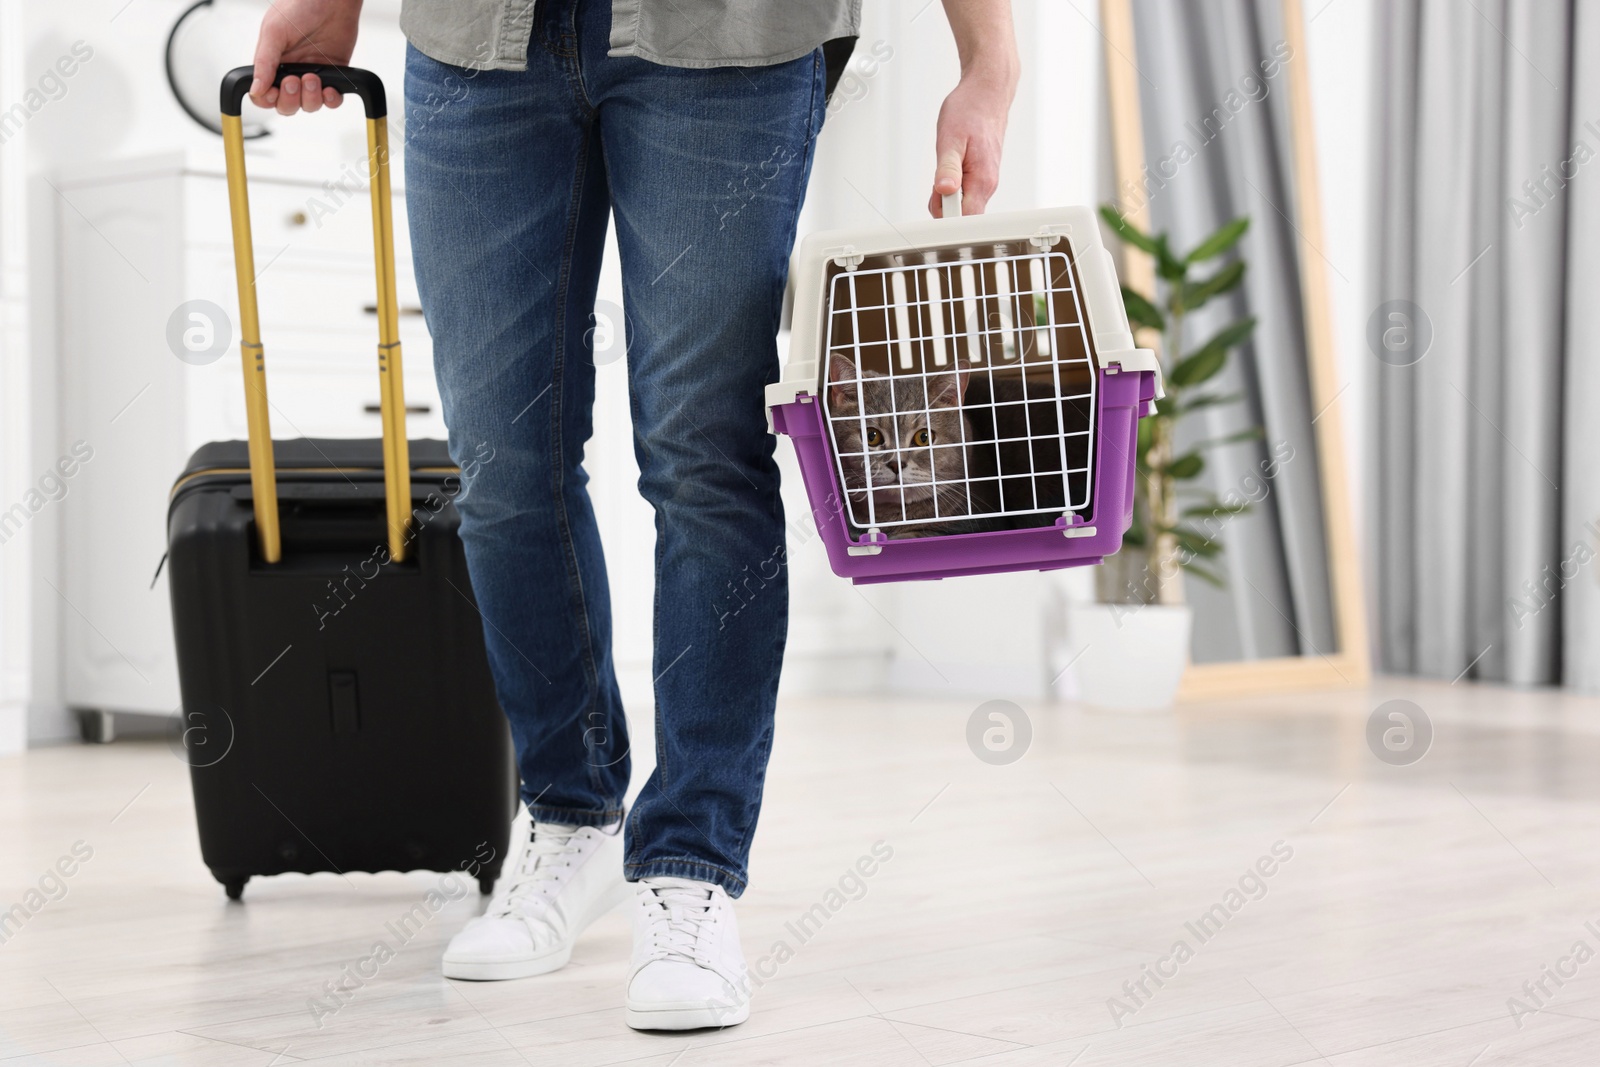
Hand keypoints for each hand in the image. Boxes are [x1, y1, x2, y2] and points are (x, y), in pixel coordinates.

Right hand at [248, 0, 363, 115]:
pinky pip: (332, 100)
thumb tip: (255, 89)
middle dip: (289, 99)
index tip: (273, 92)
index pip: (263, 94)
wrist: (332, 0)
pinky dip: (331, 100)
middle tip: (294, 80)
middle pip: (286, 105)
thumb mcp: (274, 31)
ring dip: (310, 98)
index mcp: (271, 62)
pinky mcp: (333, 76)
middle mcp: (291, 72)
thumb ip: (264, 62)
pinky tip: (330, 88)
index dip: (267, 99)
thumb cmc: (300, 6)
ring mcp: (312, 75)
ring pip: (309, 105)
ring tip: (313, 77)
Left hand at [928, 0, 1018, 216]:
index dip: (946, 221)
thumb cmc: (971, 110)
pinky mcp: (980, 175)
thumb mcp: (950, 138)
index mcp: (982, 180)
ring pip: (960, 203)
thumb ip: (947, 169)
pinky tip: (949, 168)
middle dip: (942, 206)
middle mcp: (987, 184)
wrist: (988, 92)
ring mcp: (985, 181)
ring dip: (945, 194)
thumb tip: (943, 193)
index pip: (965, 219)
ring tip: (944, 166)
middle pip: (960, 215)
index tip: (933, 214)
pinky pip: (962, 191)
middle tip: (935, 183)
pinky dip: (950, 185)